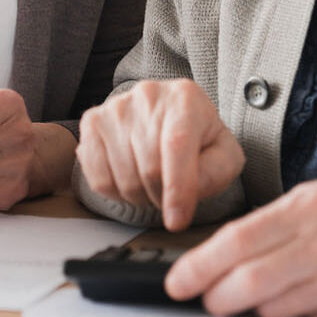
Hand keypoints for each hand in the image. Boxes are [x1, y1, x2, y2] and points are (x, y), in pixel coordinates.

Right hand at [75, 78, 243, 230]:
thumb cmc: (198, 138)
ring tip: (151, 184)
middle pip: (149, 168)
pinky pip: (97, 177)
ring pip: (123, 178)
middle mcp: (147, 96)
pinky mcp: (92, 123)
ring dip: (140, 196)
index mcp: (185, 99)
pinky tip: (129, 179)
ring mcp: (115, 108)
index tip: (177, 221)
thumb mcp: (224, 154)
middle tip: (170, 195)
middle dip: (162, 197)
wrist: (168, 115)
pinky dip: (115, 193)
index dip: (177, 188)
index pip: (176, 145)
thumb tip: (188, 192)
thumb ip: (216, 172)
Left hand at [164, 178, 316, 316]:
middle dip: (218, 297)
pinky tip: (295, 307)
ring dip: (252, 312)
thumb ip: (273, 226)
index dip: (202, 264)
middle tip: (206, 303)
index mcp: (307, 207)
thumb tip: (222, 257)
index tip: (178, 281)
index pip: (239, 238)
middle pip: (251, 278)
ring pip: (275, 307)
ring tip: (250, 305)